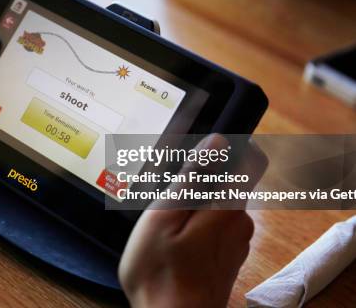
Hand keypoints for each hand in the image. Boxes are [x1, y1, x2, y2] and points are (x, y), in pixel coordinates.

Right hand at [118, 136, 267, 307]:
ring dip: (194, 205)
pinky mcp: (228, 256)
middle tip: (165, 198)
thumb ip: (192, 177)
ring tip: (164, 224)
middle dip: (199, 181)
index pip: (252, 159)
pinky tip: (173, 241)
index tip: (201, 154)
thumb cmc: (160, 272)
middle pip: (230, 181)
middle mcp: (241, 221)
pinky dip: (196, 225)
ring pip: (219, 204)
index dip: (231, 147)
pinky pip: (216, 226)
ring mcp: (237, 241)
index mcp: (228, 206)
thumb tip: (216, 142)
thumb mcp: (164, 215)